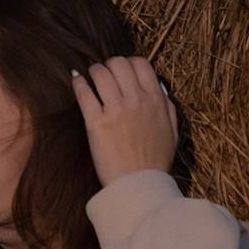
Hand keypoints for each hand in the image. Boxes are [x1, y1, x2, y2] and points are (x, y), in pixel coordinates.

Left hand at [73, 54, 177, 183]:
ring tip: (89, 75)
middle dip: (109, 64)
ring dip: (93, 70)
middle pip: (119, 63)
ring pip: (100, 73)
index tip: (122, 71)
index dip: (129, 63)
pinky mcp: (96, 123)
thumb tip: (159, 89)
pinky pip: (84, 92)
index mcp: (155, 100)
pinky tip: (76, 80)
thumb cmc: (155, 161)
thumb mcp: (172, 131)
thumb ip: (167, 107)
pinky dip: (78, 82)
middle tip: (103, 72)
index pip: (140, 64)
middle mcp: (136, 100)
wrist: (139, 185)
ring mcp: (116, 110)